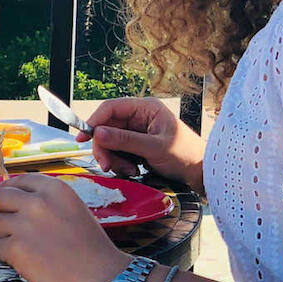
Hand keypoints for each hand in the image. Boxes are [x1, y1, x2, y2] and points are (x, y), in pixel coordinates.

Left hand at [0, 174, 129, 281]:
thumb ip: (47, 202)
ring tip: (20, 247)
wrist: (102, 277)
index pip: (18, 180)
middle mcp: (38, 201)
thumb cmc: (92, 249)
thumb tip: (16, 202)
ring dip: (2, 236)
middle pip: (0, 197)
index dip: (11, 192)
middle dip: (1, 211)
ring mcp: (25, 224)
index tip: (9, 202)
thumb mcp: (73, 209)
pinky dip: (4, 255)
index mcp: (54, 189)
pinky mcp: (16, 248)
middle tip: (10, 225)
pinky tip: (20, 261)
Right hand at [78, 97, 205, 191]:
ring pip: (109, 142)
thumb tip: (97, 133)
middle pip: (106, 127)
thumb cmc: (185, 155)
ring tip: (129, 169)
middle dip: (105, 147)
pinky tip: (133, 169)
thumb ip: (125, 140)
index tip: (82, 138)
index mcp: (145, 108)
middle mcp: (138, 117)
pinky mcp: (136, 146)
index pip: (111, 108)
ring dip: (114, 158)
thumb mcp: (154, 147)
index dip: (94, 121)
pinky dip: (120, 163)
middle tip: (106, 165)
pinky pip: (117, 152)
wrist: (200, 173)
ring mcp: (136, 132)